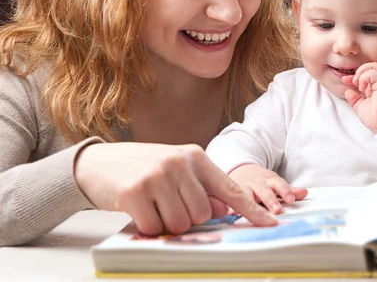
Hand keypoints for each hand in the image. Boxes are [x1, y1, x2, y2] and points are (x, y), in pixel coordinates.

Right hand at [74, 142, 276, 235]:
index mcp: (195, 156)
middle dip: (187, 217)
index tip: (270, 224)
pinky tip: (137, 207)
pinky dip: (147, 226)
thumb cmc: (144, 168)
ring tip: (152, 203)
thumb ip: (201, 187)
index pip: (229, 187)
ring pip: (181, 223)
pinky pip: (154, 227)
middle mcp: (179, 162)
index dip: (250, 209)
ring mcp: (157, 175)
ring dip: (167, 223)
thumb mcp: (177, 169)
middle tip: (167, 203)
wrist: (99, 162)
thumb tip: (223, 209)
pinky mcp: (135, 192)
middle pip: (203, 214)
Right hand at [229, 164, 307, 213]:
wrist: (241, 170)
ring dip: (249, 203)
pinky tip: (230, 213)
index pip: (279, 184)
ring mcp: (243, 187)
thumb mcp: (274, 182)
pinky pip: (231, 199)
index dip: (285, 191)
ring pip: (246, 194)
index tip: (291, 200)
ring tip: (254, 213)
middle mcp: (257, 184)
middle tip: (277, 210)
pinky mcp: (231, 193)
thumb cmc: (261, 182)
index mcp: (269, 181)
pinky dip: (230, 206)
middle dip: (270, 200)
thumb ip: (288, 190)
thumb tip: (305, 192)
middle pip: (264, 191)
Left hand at [341, 62, 376, 132]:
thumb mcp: (360, 107)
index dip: (354, 74)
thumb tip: (347, 91)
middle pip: (371, 65)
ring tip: (359, 85)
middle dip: (359, 71)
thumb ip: (354, 98)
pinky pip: (374, 73)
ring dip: (362, 73)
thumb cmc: (376, 119)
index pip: (366, 73)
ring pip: (373, 66)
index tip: (344, 80)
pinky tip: (362, 88)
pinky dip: (365, 77)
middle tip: (354, 82)